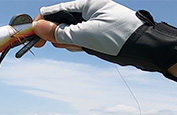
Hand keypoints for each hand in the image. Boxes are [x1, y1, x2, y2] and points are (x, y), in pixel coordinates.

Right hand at [31, 0, 176, 81]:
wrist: (145, 47)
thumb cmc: (117, 36)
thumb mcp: (83, 35)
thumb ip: (59, 32)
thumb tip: (39, 27)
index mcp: (87, 3)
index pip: (57, 10)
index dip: (43, 22)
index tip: (32, 34)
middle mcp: (91, 9)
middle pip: (62, 21)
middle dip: (56, 34)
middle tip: (51, 44)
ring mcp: (95, 21)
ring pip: (71, 32)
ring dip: (68, 41)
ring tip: (78, 47)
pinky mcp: (99, 32)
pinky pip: (81, 38)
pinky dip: (78, 44)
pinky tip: (83, 48)